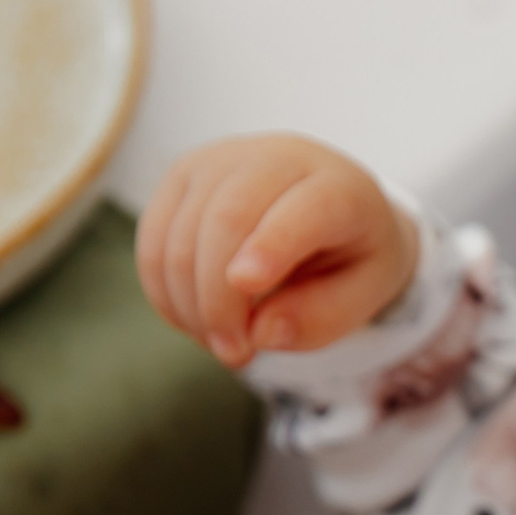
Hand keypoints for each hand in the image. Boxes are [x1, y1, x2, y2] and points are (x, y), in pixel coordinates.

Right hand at [135, 134, 419, 368]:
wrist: (327, 203)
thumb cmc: (348, 256)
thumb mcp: (362, 296)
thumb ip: (321, 317)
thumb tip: (259, 332)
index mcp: (337, 187)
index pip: (302, 209)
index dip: (270, 244)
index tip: (245, 283)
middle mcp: (275, 159)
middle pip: (227, 219)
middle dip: (219, 298)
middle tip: (235, 355)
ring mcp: (220, 161)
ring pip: (180, 233)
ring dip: (190, 304)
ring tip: (222, 343)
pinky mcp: (181, 176)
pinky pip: (153, 241)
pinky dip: (165, 292)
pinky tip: (196, 321)